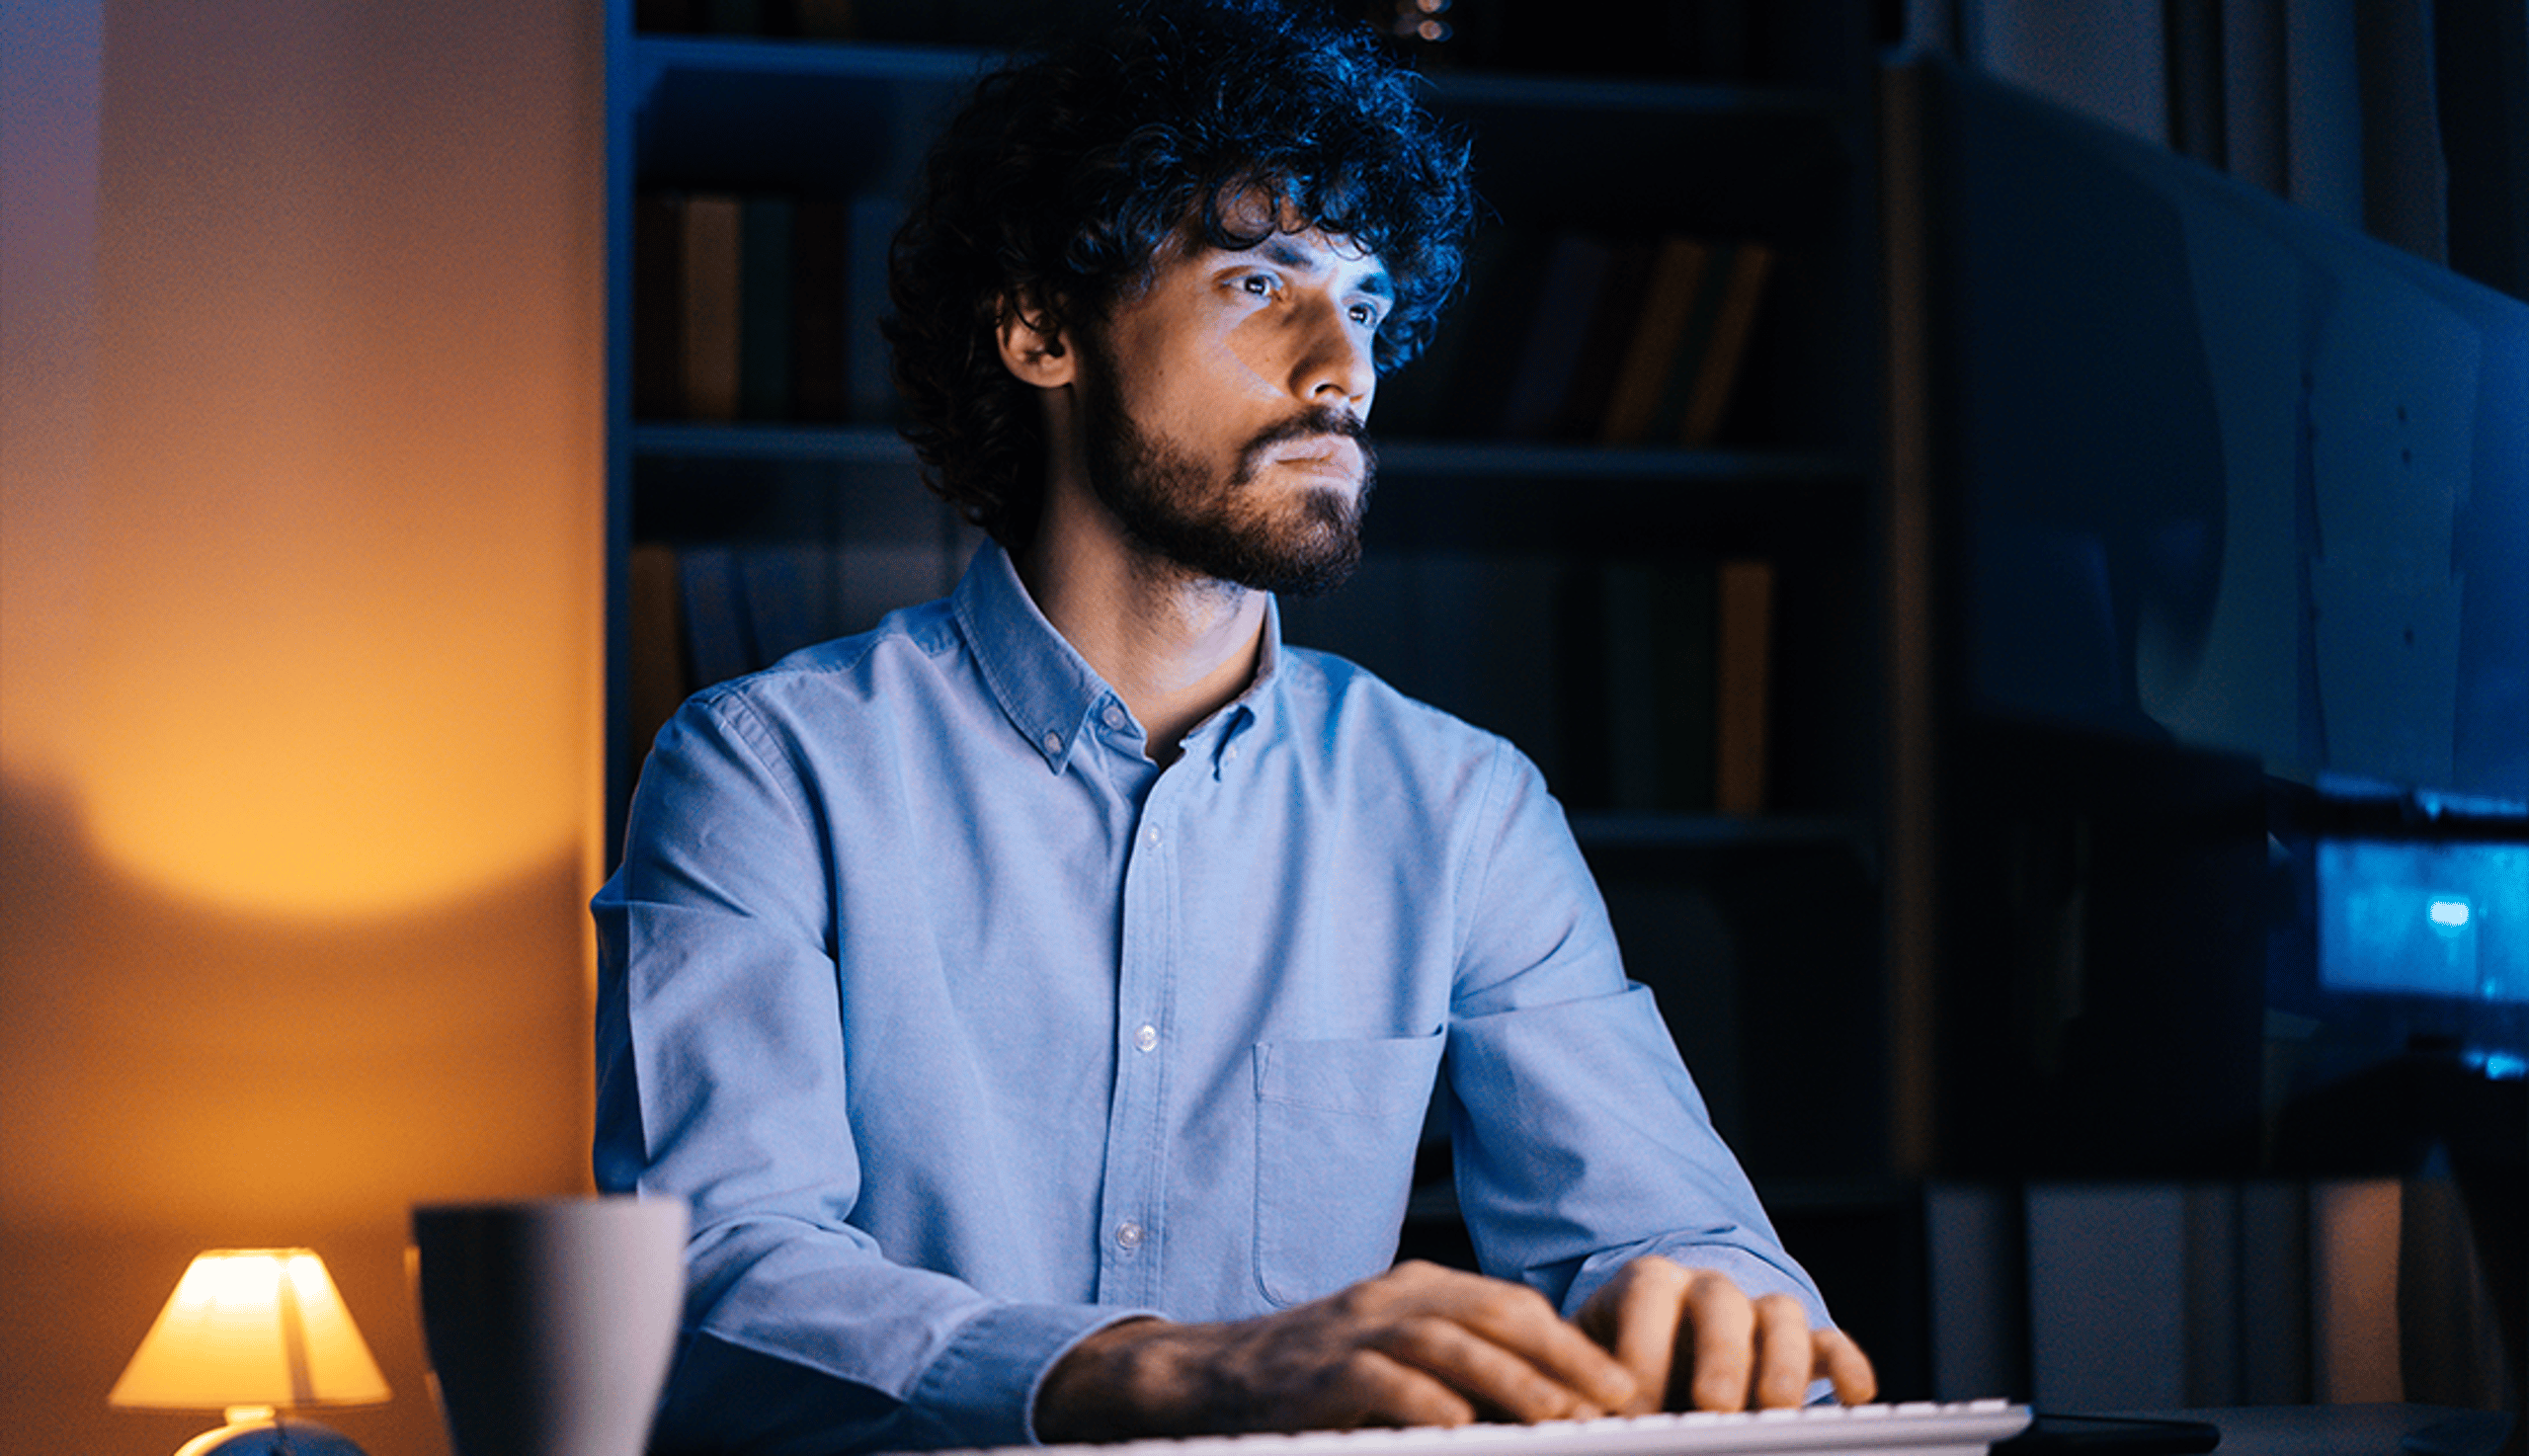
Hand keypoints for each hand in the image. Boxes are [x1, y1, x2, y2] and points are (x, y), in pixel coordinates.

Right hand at [1037, 1260, 1640, 1440]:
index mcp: (1416, 1286)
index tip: (1620, 1384)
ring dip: (1513, 1383)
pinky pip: (1383, 1382)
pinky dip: (1427, 1403)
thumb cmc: (1314, 1374)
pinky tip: (1463, 1430)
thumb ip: (1456, 1359)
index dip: (1569, 1341)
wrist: (1209, 1376)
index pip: (1509, 1303)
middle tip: (1614, 1402)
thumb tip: (1548, 1397)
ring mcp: (1352, 1331)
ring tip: (1562, 1420)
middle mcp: (1390, 1298)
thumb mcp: (1390, 1350)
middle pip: (1493, 1314)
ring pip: (1448, 1343)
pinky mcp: (1318, 1373)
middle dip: (1561, 1358)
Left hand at [1574, 1257, 1875, 1412]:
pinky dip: (1845, 1364)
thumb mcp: (1589, 1371)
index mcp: (1646, 1284)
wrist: (1653, 1360)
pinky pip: (1830, 1342)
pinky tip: (1855, 1397)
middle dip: (1717, 1353)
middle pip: (1720, 1300)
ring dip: (1782, 1361)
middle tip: (1711, 1406)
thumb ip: (1580, 1390)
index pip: (1646, 1295)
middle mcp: (1705, 1289)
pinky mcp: (1800, 1344)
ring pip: (1781, 1315)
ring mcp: (1756, 1313)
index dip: (1641, 1349)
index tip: (1634, 1411)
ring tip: (1775, 1409)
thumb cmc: (1614, 1369)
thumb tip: (1549, 1423)